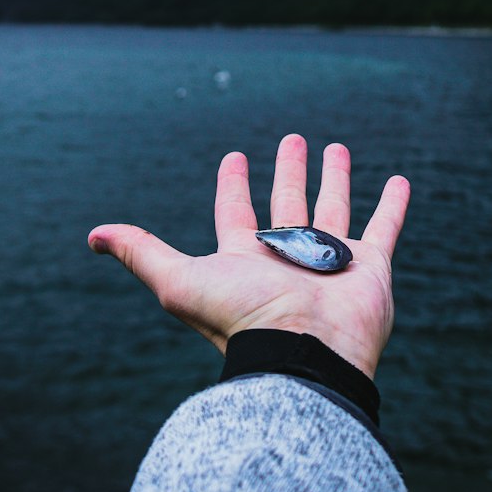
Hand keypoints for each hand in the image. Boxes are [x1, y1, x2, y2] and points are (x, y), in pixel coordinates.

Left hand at [88, 134, 410, 378]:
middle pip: (288, 204)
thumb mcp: (179, 280)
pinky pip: (384, 228)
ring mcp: (331, 261)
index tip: (233, 156)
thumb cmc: (241, 320)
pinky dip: (393, 205)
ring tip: (335, 147)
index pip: (236, 213)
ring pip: (333, 208)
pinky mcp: (370, 266)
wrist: (304, 352)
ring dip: (334, 178)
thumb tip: (91, 235)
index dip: (232, 184)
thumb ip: (140, 253)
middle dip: (288, 172)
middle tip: (291, 139)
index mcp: (246, 259)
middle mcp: (288, 258)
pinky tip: (400, 181)